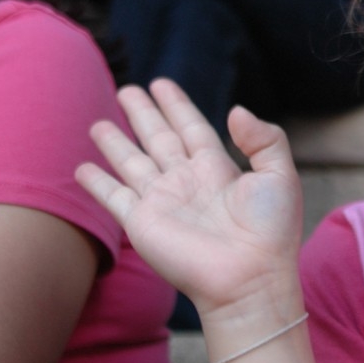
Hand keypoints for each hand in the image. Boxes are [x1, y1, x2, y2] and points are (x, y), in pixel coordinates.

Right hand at [76, 78, 303, 318]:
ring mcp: (163, 201)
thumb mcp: (280, 175)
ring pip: (132, 163)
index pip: (193, 127)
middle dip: (143, 114)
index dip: (177, 106)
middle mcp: (187, 181)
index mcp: (218, 168)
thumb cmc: (270, 231)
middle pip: (159, 138)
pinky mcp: (142, 223)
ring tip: (97, 124)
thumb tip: (234, 110)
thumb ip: (264, 138)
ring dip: (115, 143)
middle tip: (127, 89)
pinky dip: (97, 183)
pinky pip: (114, 197)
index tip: (162, 84)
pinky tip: (83, 168)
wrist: (250, 277)